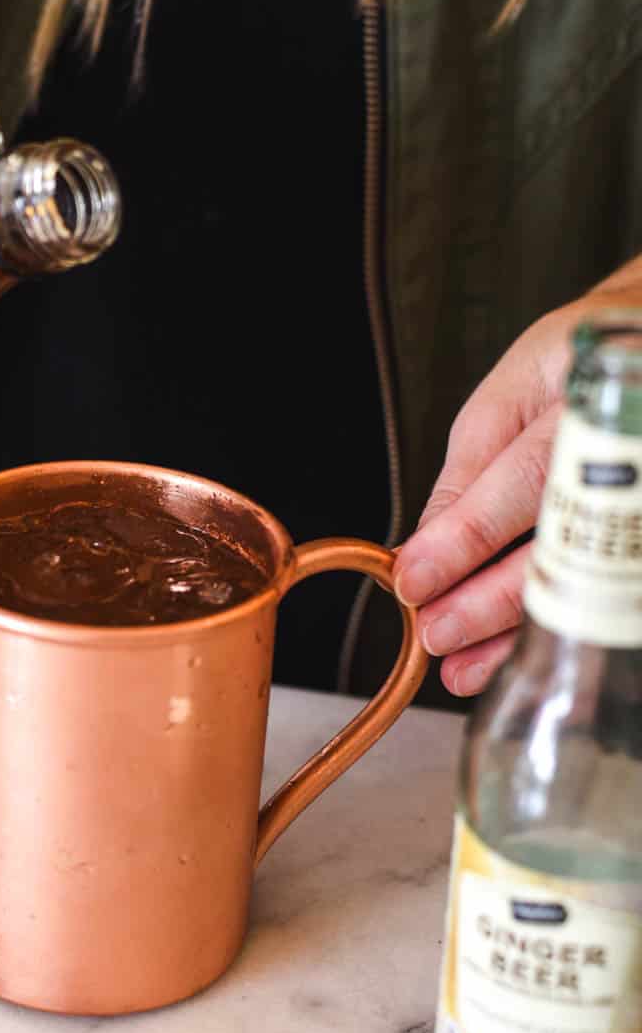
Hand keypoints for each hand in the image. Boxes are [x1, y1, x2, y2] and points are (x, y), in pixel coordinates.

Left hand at [394, 261, 641, 696]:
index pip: (526, 483)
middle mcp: (638, 456)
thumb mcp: (506, 398)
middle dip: (488, 603)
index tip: (412, 580)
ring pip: (594, 588)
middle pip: (566, 546)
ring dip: (521, 636)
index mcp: (596, 404)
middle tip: (434, 634)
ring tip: (464, 665)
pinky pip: (612, 600)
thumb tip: (422, 549)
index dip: (465, 539)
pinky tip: (517, 655)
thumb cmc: (574, 367)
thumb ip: (468, 475)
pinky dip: (560, 634)